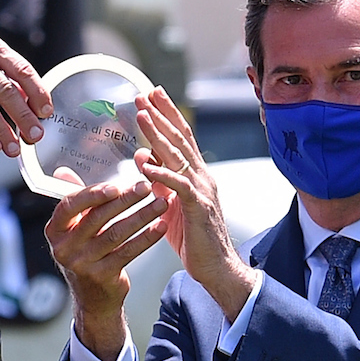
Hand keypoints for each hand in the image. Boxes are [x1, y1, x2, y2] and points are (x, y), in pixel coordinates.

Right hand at [45, 173, 165, 360]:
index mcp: (54, 231)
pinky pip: (128, 252)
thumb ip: (73, 202)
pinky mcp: (103, 276)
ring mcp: (83, 264)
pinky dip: (146, 238)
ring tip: (160, 203)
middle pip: (97, 218)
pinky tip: (160, 227)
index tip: (115, 185)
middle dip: (124, 200)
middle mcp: (65, 248)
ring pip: (116, 234)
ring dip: (141, 216)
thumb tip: (62, 170)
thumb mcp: (73, 230)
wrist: (92, 299)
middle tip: (145, 187)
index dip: (91, 194)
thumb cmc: (85, 254)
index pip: (69, 206)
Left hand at [132, 89, 255, 322]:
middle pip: (180, 138)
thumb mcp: (170, 205)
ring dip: (158, 134)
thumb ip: (158, 181)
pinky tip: (144, 163)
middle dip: (162, 114)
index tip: (152, 96)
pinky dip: (161, 173)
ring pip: (178, 156)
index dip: (167, 115)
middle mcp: (202, 176)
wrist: (218, 267)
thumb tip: (141, 157)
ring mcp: (202, 190)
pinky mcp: (198, 207)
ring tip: (142, 115)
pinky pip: (178, 186)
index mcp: (196, 175)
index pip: (181, 138)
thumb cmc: (194, 239)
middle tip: (146, 93)